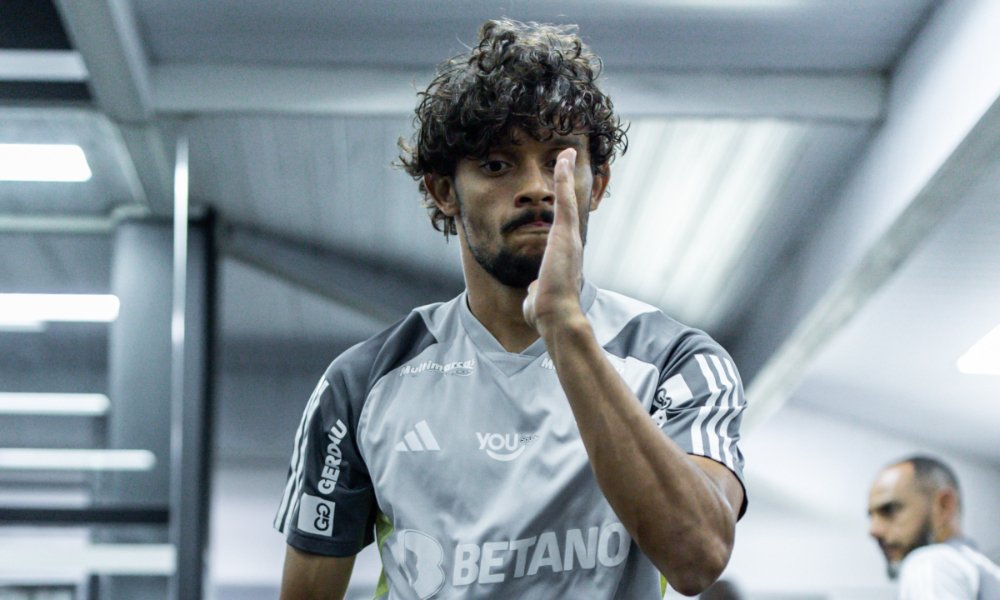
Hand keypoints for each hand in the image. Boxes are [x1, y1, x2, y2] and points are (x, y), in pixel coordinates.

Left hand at [522, 148, 586, 337]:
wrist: (556, 316)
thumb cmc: (546, 313)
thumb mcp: (539, 297)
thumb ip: (537, 289)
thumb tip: (534, 289)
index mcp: (565, 257)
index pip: (564, 227)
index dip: (564, 209)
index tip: (565, 197)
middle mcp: (572, 243)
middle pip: (571, 205)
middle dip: (569, 182)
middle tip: (570, 161)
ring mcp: (570, 235)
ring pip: (569, 197)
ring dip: (567, 173)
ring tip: (567, 152)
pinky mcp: (564, 231)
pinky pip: (564, 197)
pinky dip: (565, 176)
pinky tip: (565, 156)